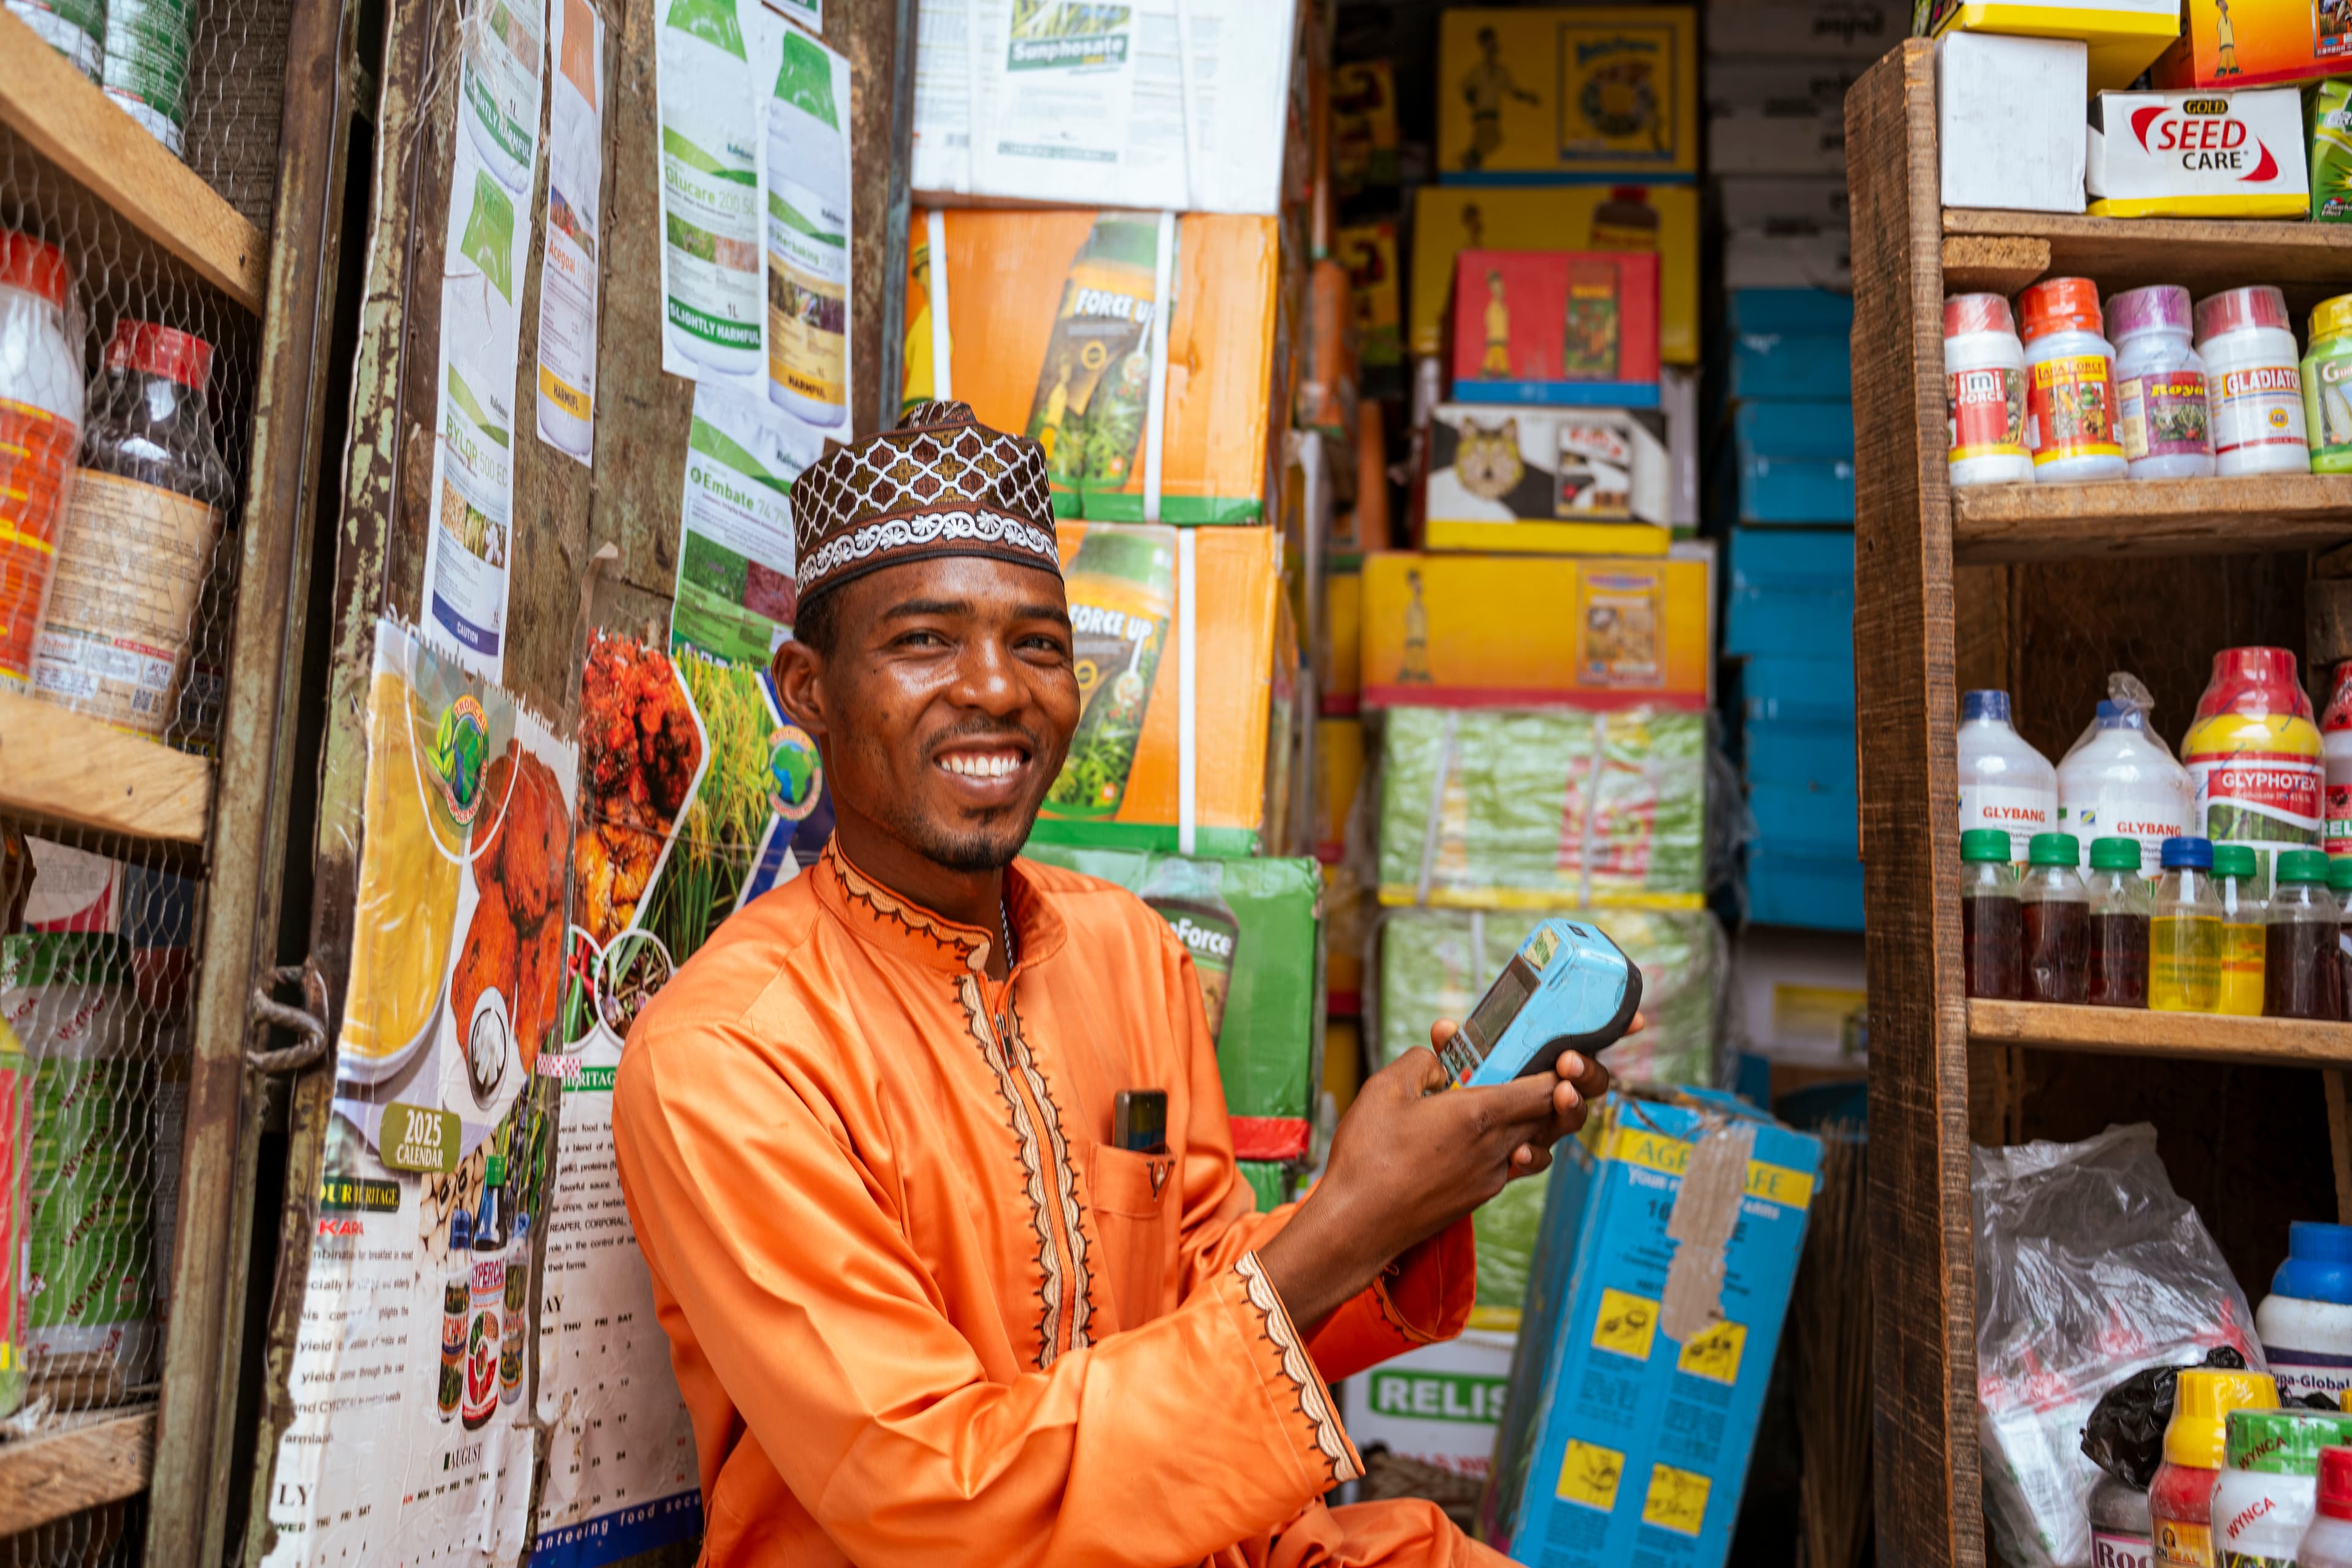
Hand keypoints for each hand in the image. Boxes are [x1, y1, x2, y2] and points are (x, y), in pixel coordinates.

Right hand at [1254, 1016, 1624, 1329]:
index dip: (1561, 1069)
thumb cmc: (1367, 1158)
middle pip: (1554, 1117)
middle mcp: (1497, 1148)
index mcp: (1480, 1115)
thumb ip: (1421, 1062)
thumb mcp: (1384, 1088)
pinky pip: (1513, 1164)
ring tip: (1516, 1101)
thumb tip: (1439, 1057)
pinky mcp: (1478, 1196)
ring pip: (1538, 1143)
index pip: (1547, 1089)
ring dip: (1537, 1120)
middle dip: (1558, 1091)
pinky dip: (1511, 1145)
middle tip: (1547, 1069)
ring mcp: (1491, 1177)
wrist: (1357, 1226)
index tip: (1560, 1052)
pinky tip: (1483, 1136)